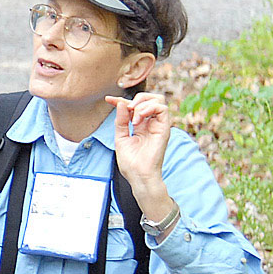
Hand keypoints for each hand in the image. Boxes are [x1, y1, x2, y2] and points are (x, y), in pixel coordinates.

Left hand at [109, 92, 172, 210]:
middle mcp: (151, 123)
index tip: (108, 99)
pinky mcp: (164, 129)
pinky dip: (149, 108)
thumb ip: (121, 120)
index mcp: (141, 125)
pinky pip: (162, 108)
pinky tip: (138, 119)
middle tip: (127, 107)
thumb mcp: (121, 137)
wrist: (138, 175)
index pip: (134, 106)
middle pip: (150, 98)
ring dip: (142, 103)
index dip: (121, 100)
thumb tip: (121, 103)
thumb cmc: (131, 162)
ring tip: (133, 117)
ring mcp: (158, 125)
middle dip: (137, 98)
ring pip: (158, 100)